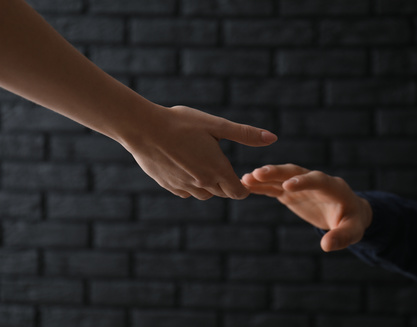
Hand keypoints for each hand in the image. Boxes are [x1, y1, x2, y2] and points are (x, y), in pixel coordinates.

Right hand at [123, 105, 277, 199]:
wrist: (143, 128)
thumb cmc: (181, 123)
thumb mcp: (216, 125)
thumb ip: (245, 134)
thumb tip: (273, 138)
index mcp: (217, 170)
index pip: (239, 192)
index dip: (244, 186)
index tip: (243, 176)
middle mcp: (202, 184)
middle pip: (222, 193)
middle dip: (226, 182)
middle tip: (220, 163)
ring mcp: (184, 187)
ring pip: (204, 194)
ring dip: (208, 184)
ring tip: (203, 162)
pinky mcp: (168, 186)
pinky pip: (186, 192)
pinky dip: (190, 184)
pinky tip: (185, 166)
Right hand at [241, 164, 371, 251]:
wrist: (347, 211)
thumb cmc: (352, 221)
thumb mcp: (353, 230)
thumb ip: (341, 236)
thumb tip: (326, 245)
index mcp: (333, 186)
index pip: (317, 180)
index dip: (303, 182)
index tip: (287, 187)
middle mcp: (314, 180)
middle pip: (294, 172)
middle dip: (277, 172)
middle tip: (258, 174)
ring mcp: (300, 184)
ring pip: (281, 177)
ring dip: (264, 177)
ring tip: (245, 178)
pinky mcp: (290, 192)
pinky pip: (274, 187)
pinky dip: (260, 186)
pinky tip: (244, 185)